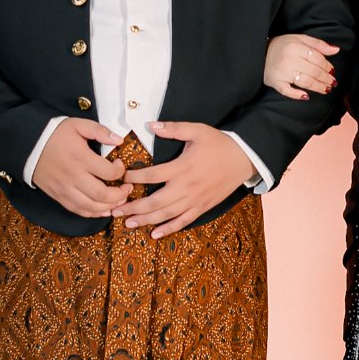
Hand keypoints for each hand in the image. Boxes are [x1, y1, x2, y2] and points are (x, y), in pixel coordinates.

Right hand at [31, 118, 131, 216]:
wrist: (28, 144)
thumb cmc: (54, 134)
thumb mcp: (78, 125)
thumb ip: (100, 131)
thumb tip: (118, 140)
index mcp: (81, 158)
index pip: (109, 173)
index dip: (121, 172)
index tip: (120, 165)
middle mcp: (73, 176)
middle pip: (102, 195)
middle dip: (120, 195)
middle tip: (127, 189)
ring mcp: (65, 189)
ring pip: (91, 207)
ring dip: (109, 207)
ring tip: (119, 201)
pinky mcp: (58, 195)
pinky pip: (78, 210)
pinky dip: (92, 213)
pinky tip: (102, 210)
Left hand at [115, 122, 255, 236]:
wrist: (244, 159)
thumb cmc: (219, 144)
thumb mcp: (197, 130)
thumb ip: (173, 129)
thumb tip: (151, 125)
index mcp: (182, 167)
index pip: (152, 175)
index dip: (134, 177)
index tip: (121, 178)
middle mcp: (186, 187)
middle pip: (155, 201)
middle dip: (133, 207)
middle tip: (114, 210)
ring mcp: (194, 200)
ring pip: (166, 214)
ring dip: (145, 220)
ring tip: (128, 223)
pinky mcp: (202, 207)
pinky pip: (183, 221)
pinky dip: (168, 229)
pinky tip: (155, 234)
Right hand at [263, 33, 337, 99]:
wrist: (259, 52)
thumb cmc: (282, 45)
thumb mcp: (300, 39)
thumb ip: (318, 44)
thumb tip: (336, 50)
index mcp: (295, 46)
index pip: (317, 58)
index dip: (327, 66)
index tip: (332, 71)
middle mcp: (288, 59)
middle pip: (313, 71)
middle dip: (326, 78)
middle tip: (333, 82)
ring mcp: (281, 72)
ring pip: (305, 82)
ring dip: (318, 87)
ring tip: (326, 89)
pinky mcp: (275, 82)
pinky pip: (287, 91)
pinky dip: (297, 95)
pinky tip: (306, 96)